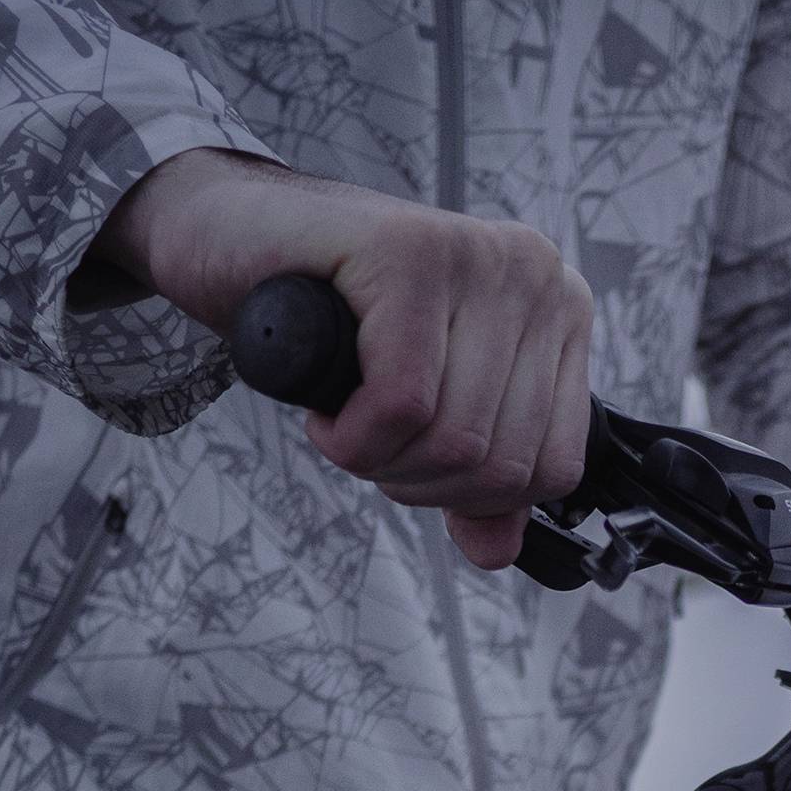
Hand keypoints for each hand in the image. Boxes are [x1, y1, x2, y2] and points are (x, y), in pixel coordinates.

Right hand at [90, 149, 594, 568]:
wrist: (231, 239)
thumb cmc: (332, 321)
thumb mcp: (425, 412)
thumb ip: (473, 483)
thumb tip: (494, 551)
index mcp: (559, 314)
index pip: (554, 468)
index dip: (473, 498)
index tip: (414, 459)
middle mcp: (534, 275)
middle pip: (502, 463)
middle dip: (417, 482)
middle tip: (366, 440)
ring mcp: (474, 255)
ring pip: (456, 441)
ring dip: (379, 462)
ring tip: (344, 419)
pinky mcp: (407, 251)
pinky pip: (403, 403)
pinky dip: (352, 436)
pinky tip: (326, 408)